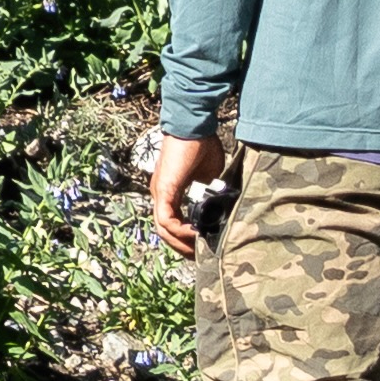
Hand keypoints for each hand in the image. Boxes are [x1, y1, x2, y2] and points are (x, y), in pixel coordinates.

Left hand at [137, 122, 221, 262]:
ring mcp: (159, 191)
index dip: (184, 238)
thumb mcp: (209, 176)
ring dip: (181, 243)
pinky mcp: (164, 188)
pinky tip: (196, 234)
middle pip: (163, 231)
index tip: (202, 245)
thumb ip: (210, 192)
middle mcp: (160, 194)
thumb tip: (220, 209)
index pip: (170, 223)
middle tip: (200, 256)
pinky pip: (166, 219)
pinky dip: (180, 231)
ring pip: (162, 229)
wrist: (193, 124)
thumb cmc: (201, 144)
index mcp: (169, 191)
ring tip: (199, 249)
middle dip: (182, 247)